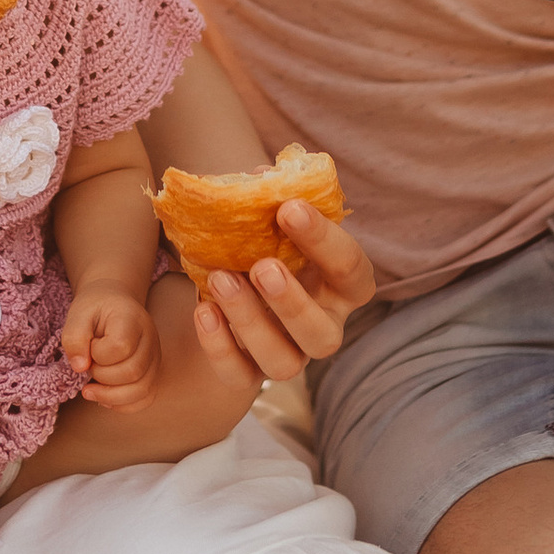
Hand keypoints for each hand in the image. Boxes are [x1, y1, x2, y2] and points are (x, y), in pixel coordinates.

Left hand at [61, 281, 159, 410]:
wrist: (114, 303)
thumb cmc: (95, 309)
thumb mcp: (78, 314)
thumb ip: (74, 337)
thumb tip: (80, 367)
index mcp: (132, 319)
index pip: (120, 347)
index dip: (98, 354)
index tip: (89, 345)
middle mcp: (150, 339)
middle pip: (133, 372)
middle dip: (102, 376)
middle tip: (89, 365)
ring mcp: (154, 358)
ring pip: (142, 390)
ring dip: (110, 396)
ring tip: (89, 390)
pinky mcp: (152, 373)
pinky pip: (145, 398)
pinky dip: (123, 404)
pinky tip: (104, 397)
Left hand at [194, 174, 377, 380]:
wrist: (238, 271)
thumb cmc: (271, 237)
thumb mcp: (278, 217)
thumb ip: (275, 199)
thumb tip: (260, 177)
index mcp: (344, 286)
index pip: (351, 268)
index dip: (324, 239)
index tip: (289, 207)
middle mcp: (325, 326)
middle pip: (323, 335)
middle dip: (292, 303)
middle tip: (262, 266)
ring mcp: (290, 354)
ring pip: (283, 363)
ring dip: (251, 323)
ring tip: (220, 279)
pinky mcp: (251, 372)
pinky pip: (239, 377)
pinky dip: (219, 347)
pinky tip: (202, 310)